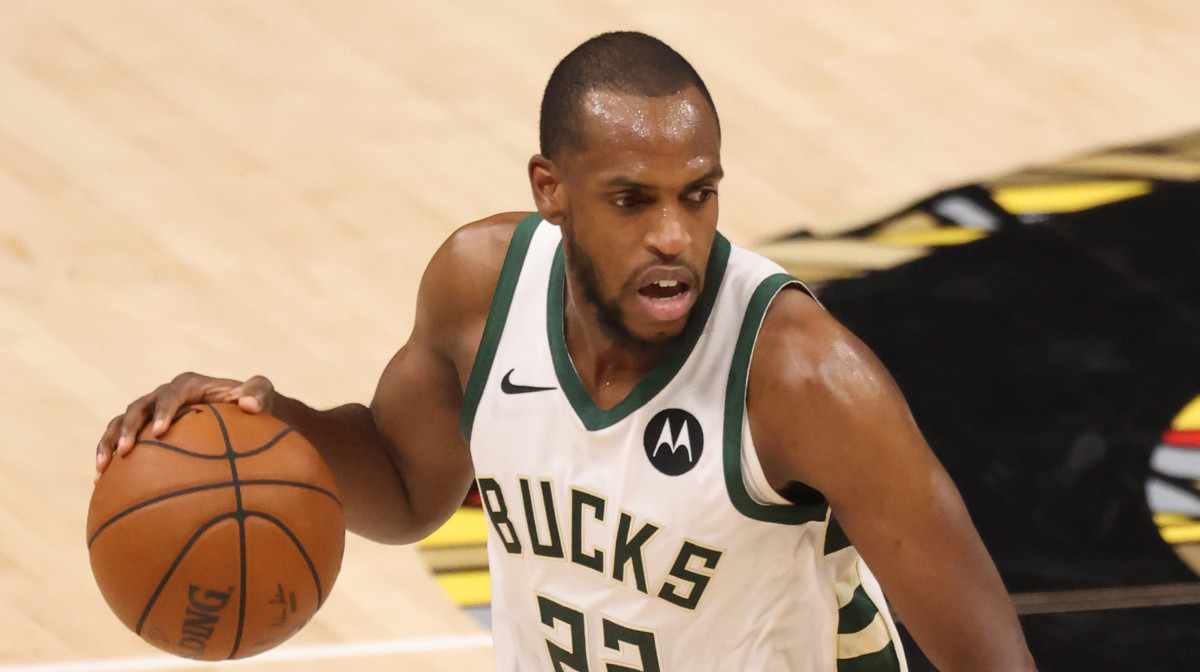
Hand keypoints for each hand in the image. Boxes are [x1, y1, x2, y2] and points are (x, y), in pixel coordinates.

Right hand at [95, 373, 274, 477]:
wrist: (243, 418)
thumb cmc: (254, 404)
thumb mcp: (262, 393)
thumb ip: (259, 393)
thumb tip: (249, 404)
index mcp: (188, 385)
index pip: (171, 395)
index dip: (162, 411)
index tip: (159, 432)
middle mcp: (164, 396)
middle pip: (137, 408)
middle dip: (128, 428)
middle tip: (125, 452)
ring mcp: (151, 414)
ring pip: (121, 423)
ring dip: (109, 443)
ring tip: (101, 469)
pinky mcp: (144, 432)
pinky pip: (122, 443)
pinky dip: (110, 458)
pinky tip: (101, 484)